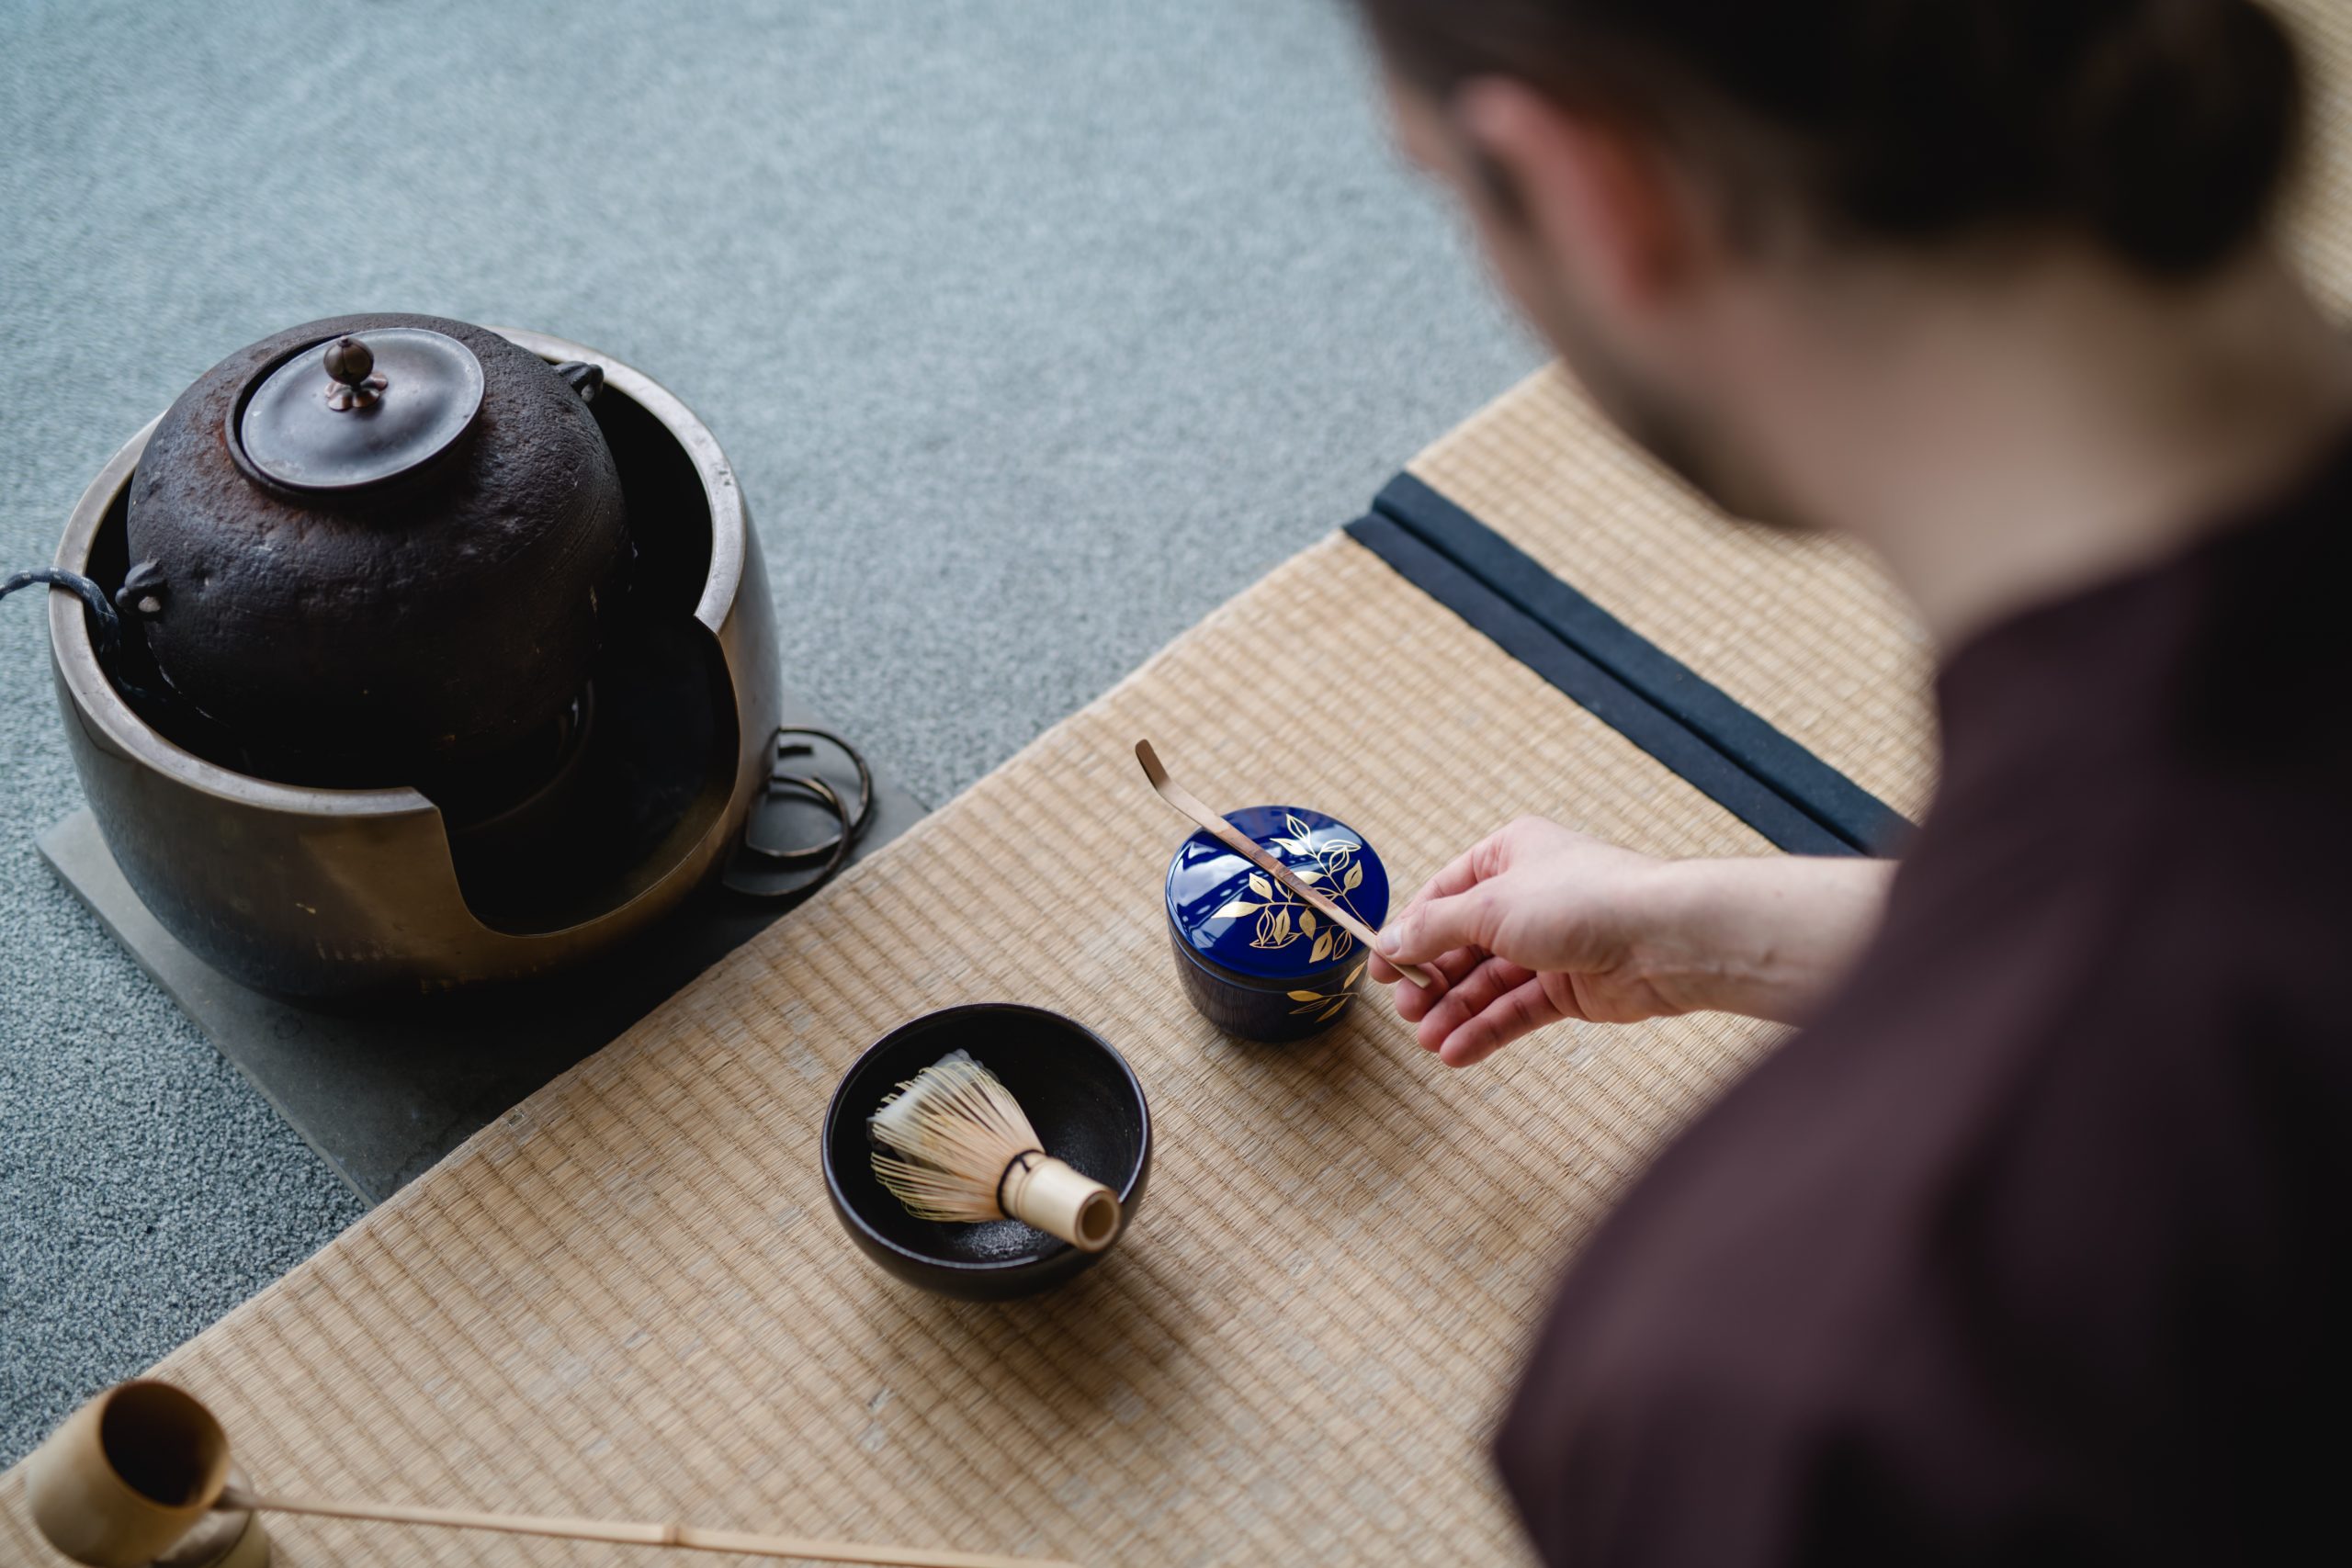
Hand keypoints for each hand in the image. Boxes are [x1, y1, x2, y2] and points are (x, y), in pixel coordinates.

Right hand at [1367, 818, 1684, 1066]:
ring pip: (1487, 983)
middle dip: (1431, 979)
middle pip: (1462, 944)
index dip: (1409, 932)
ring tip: (1428, 1040)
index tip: (1379, 969)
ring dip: (1454, 1012)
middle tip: (1406, 1009)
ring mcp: (1548, 946)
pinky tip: (1456, 1052)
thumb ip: (1434, 928)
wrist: (1665, 939)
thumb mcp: (1490, 906)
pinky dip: (1485, 1031)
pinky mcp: (1569, 989)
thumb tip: (1389, 941)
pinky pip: (1516, 1011)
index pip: (1442, 895)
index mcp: (1507, 856)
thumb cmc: (1580, 900)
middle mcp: (1526, 898)